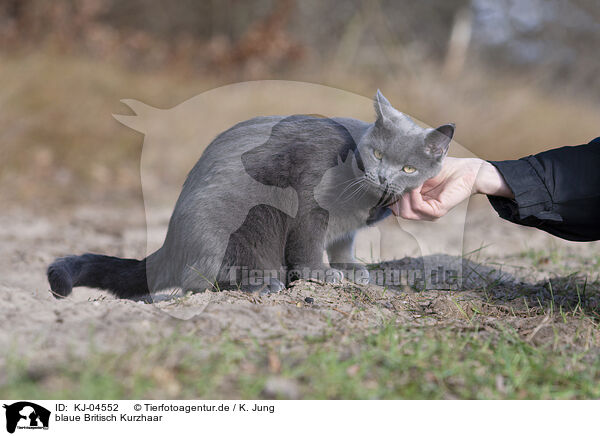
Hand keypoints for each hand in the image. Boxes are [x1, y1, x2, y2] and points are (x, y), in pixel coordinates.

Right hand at [391, 157, 513, 220]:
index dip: (389, 195)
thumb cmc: (446, 169)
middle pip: (397, 211)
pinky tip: (417, 183)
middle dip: (394, 195)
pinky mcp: (437, 212)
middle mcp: (421, 212)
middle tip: (398, 179)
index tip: (386, 180)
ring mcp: (429, 214)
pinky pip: (416, 206)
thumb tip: (387, 177)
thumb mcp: (419, 173)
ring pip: (404, 211)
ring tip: (409, 180)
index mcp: (417, 204)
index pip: (394, 206)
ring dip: (403, 195)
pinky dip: (413, 194)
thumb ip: (406, 179)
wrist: (469, 170)